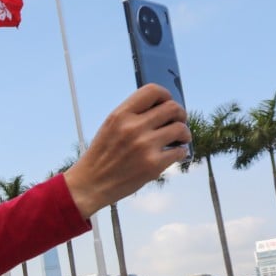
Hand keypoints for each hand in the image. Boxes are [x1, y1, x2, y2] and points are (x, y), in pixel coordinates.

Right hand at [64, 84, 188, 218]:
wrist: (91, 184)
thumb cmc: (102, 156)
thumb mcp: (110, 127)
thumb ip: (132, 115)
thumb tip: (162, 108)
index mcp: (120, 115)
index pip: (153, 91)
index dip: (166, 95)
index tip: (167, 103)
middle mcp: (133, 127)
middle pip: (173, 108)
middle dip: (180, 115)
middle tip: (178, 122)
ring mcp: (144, 146)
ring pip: (181, 129)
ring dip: (184, 134)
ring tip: (179, 139)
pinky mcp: (153, 165)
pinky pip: (180, 151)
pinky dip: (180, 152)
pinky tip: (173, 154)